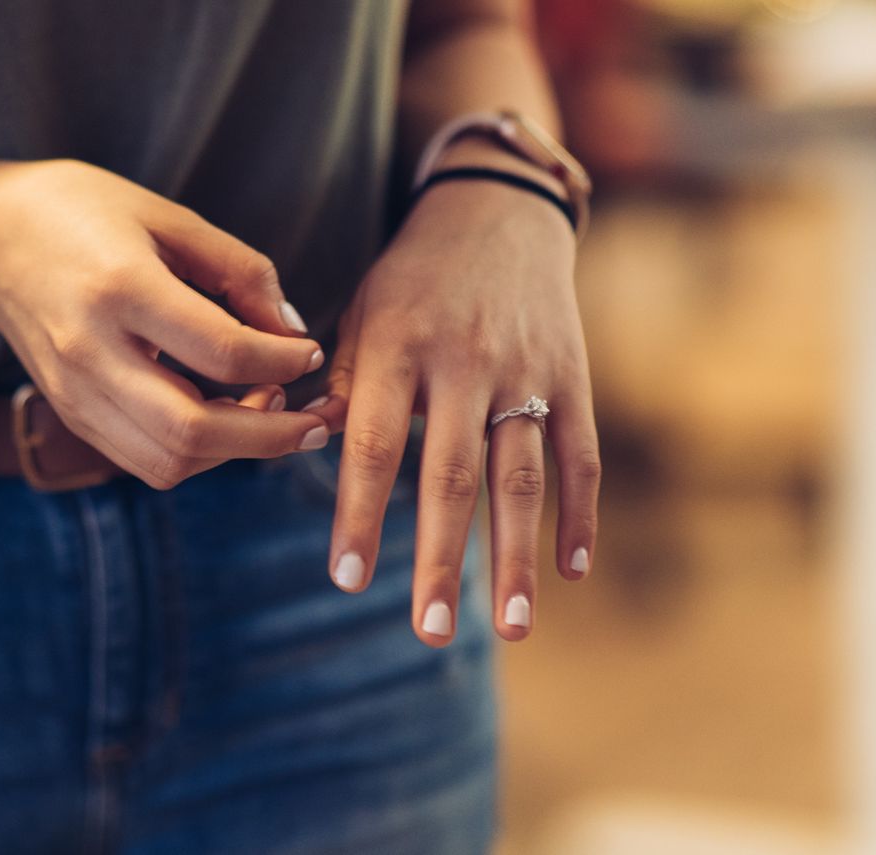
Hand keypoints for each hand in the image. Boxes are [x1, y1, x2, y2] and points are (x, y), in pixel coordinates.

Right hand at [0, 159, 330, 488]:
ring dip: (234, 452)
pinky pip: (145, 462)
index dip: (284, 361)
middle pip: (193, 430)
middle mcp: (91, 352)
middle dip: (270, 436)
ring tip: (267, 412)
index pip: (222, 351)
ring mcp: (75, 393)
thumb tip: (294, 331)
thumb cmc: (84, 213)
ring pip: (169, 461)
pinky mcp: (71, 415)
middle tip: (312, 421)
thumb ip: (240, 272)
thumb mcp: (168, 217)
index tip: (310, 350)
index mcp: (120, 288)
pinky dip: (198, 455)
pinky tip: (224, 420)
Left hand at [310, 178, 600, 645]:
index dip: (360, 514)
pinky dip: (580, 513)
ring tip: (515, 627)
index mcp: (397, 347)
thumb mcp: (361, 311)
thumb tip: (294, 442)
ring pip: (522, 477)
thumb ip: (337, 382)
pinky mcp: (573, 377)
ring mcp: (525, 372)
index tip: (349, 579)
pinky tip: (573, 570)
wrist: (498, 210)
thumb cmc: (411, 277)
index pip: (373, 445)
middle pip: (451, 477)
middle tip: (430, 630)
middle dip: (442, 560)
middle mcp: (463, 363)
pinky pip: (580, 454)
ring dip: (518, 556)